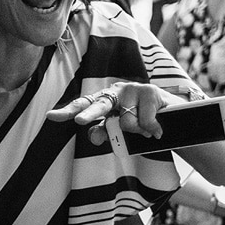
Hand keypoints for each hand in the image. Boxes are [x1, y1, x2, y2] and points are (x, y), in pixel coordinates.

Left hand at [45, 81, 187, 145]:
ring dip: (138, 132)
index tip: (51, 117)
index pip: (83, 105)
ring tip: (147, 129)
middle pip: (100, 105)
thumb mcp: (121, 133)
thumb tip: (93, 136)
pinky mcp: (151, 93)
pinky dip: (151, 130)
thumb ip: (105, 133)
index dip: (67, 111)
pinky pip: (145, 122)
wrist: (174, 119)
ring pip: (127, 122)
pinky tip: (157, 128)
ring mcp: (134, 89)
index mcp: (104, 100)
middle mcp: (116, 91)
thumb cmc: (141, 125)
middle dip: (90, 114)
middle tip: (80, 122)